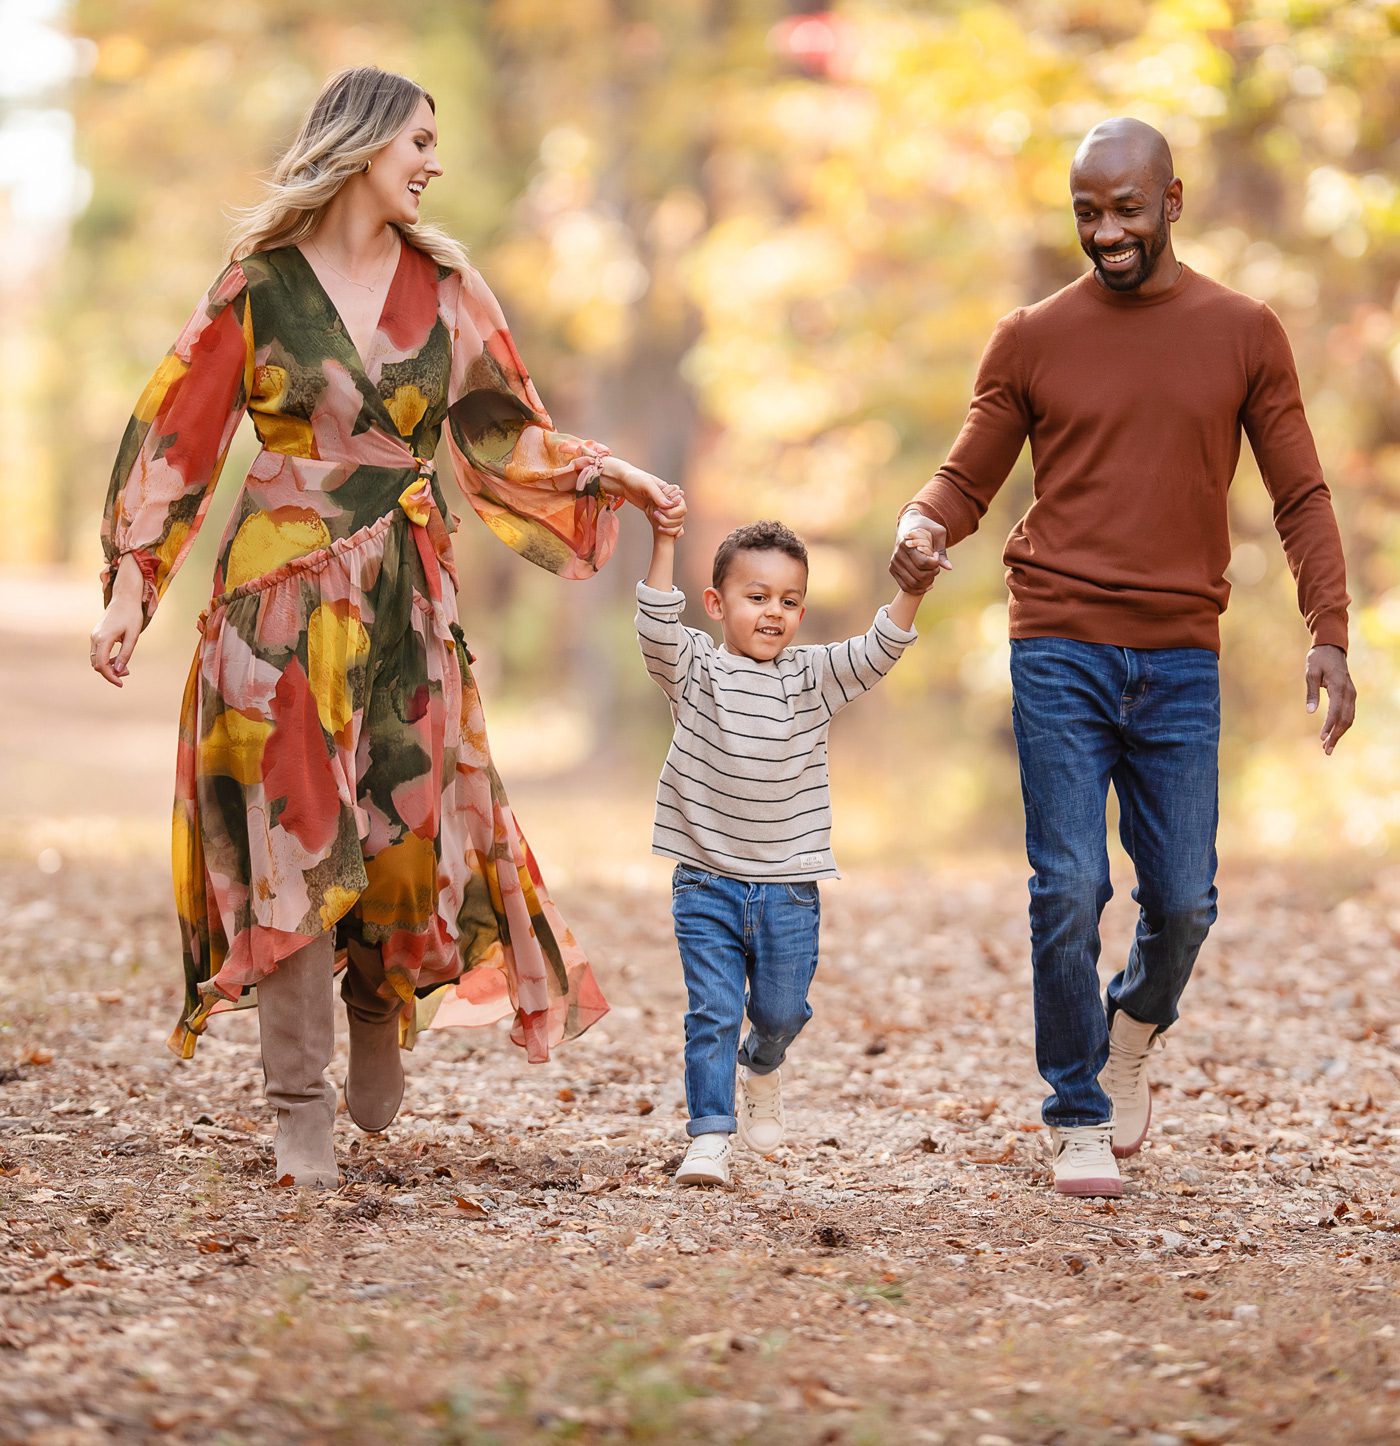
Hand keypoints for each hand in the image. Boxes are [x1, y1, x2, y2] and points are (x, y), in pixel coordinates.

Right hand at [91, 567, 144, 687]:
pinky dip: (106, 659)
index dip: (110, 676)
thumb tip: (119, 670)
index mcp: (103, 638)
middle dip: (110, 672)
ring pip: (96, 659)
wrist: (125, 598)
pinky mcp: (96, 635)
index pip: (101, 664)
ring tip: (124, 666)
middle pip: (97, 664)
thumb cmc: (132, 616)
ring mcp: (94, 636)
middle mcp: (95, 638)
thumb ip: (125, 653)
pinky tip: (118, 659)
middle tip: (127, 672)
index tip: (121, 684)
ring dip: (108, 666)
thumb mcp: (133, 636)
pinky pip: (97, 652)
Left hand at [601, 457, 685, 535]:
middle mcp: (666, 497)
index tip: (660, 509)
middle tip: (655, 514)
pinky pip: (662, 519)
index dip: (673, 510)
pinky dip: (662, 525)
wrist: (621, 481)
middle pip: (678, 512)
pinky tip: (657, 526)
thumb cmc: (634, 479)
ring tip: (655, 519)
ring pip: (671, 518)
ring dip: (666, 522)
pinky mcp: (653, 510)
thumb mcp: (646, 484)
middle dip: (669, 518)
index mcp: (668, 489)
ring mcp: (660, 505)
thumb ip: (658, 494)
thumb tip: (670, 505)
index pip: (679, 503)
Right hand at [889, 511, 951, 593]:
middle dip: (932, 573)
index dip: (934, 563)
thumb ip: (942, 550)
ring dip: (927, 583)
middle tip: (936, 566)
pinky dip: (918, 590)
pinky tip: (928, 585)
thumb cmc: (926, 528)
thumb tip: (948, 568)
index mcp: (906, 543)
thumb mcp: (938, 533)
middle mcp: (898, 555)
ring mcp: (894, 564)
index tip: (936, 556)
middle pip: (919, 575)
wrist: (909, 525)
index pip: (922, 562)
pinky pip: (905, 587)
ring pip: (913, 583)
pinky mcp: (893, 570)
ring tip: (932, 575)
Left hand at [1305, 643, 1354, 754]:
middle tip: (1326, 751)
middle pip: (1345, 719)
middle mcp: (1349, 692)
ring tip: (1328, 747)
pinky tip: (1333, 735)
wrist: (1331, 648)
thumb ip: (1311, 692)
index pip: (1336, 711)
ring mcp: (1351, 694)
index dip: (1329, 726)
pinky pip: (1348, 714)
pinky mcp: (1350, 696)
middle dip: (1336, 736)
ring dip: (1340, 733)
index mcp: (1339, 686)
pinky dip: (1342, 726)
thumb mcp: (1310, 673)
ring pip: (1349, 718)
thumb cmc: (1319, 659)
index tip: (1322, 738)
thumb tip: (1310, 712)